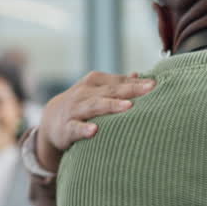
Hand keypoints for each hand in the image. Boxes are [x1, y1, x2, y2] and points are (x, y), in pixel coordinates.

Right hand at [37, 71, 154, 170]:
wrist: (51, 119)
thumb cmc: (83, 103)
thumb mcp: (97, 90)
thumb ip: (118, 84)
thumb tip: (140, 75)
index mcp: (95, 81)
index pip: (119, 81)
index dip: (137, 82)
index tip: (155, 84)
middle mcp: (85, 93)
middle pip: (111, 91)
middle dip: (131, 90)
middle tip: (150, 89)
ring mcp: (76, 109)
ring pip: (95, 106)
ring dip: (111, 106)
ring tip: (128, 106)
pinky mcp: (67, 128)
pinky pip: (76, 128)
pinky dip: (84, 129)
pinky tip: (94, 131)